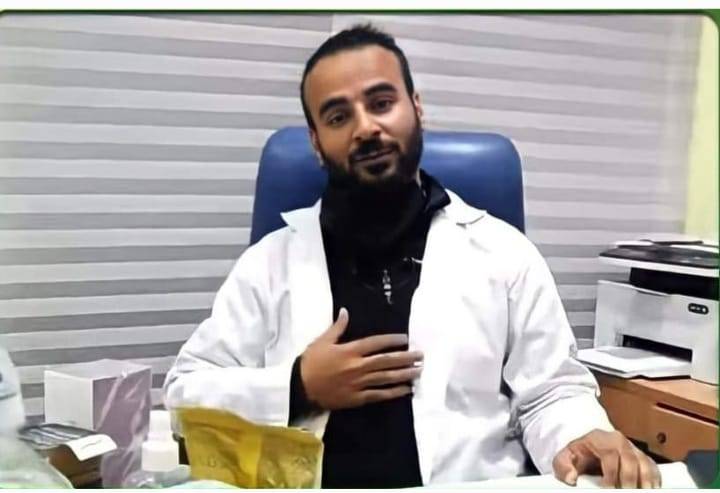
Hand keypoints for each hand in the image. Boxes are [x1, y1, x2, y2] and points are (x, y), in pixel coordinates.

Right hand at [300, 308, 422, 409]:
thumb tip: (345, 311)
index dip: (392, 341)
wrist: (300, 387)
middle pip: (386, 361)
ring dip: (404, 374)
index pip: (376, 343)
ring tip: (419, 371)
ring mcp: (359, 383)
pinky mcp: (357, 398)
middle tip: (421, 356)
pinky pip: (379, 395)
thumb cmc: (311, 362)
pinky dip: (393, 392)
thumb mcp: (322, 341)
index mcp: (350, 351)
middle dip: (405, 358)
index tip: (406, 340)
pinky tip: (406, 390)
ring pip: (386, 378)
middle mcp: (358, 366)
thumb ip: (337, 327)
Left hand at [552, 429, 660, 487]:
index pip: (610, 455)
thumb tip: (571, 477)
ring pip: (646, 464)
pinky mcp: (643, 459)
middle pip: (631, 460)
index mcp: (600, 439)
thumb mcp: (563, 457)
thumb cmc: (578, 454)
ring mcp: (633, 449)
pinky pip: (654, 469)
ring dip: (645, 482)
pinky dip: (653, 482)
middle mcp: (620, 442)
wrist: (588, 448)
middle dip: (629, 481)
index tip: (609, 489)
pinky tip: (648, 490)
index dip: (611, 474)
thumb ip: (563, 467)